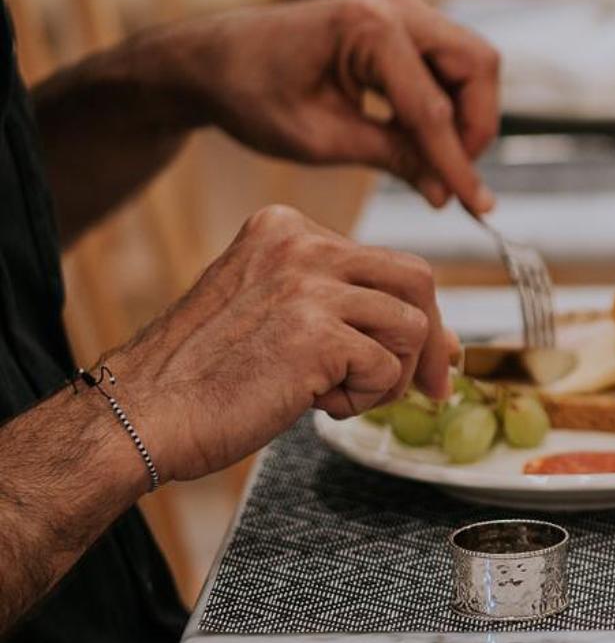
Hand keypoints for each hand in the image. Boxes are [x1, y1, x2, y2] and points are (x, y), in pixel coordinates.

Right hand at [109, 206, 454, 483]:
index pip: (387, 262)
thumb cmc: (206, 376)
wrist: (144, 413)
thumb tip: (441, 336)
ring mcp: (309, 284)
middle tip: (429, 388)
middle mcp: (300, 244)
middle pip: (417, 279)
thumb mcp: (279, 315)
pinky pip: (386, 369)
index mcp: (285, 230)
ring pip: (413, 326)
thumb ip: (347, 309)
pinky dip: (363, 400)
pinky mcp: (317, 333)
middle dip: (432, 340)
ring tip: (338, 395)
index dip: (415, 314)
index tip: (424, 358)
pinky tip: (314, 404)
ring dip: (390, 377)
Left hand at [165, 0, 500, 212]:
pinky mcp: (398, 21)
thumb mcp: (317, 138)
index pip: (433, 107)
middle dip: (475, 125)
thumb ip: (390, 158)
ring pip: (471, 61)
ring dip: (465, 112)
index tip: (478, 208)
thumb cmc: (249, 94)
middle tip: (451, 174)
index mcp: (366, 28)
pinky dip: (446, 99)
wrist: (210, 61)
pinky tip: (418, 134)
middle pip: (477, 65)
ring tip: (431, 157)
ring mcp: (398, 7)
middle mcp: (392, 6)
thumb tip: (446, 193)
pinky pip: (447, 60)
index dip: (457, 163)